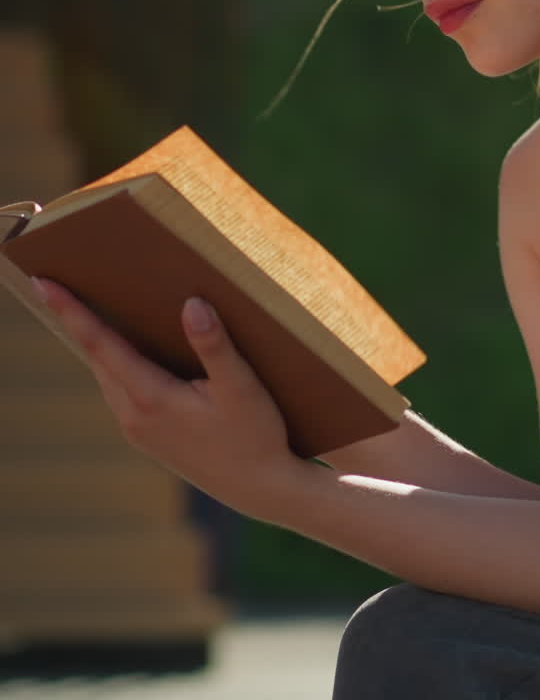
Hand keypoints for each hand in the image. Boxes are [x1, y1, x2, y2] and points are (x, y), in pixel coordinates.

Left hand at [31, 277, 306, 523]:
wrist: (262, 490)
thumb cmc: (256, 436)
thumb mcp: (241, 388)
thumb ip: (214, 346)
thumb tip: (191, 304)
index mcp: (151, 399)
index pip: (100, 344)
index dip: (71, 311)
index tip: (43, 283)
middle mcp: (134, 416)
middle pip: (96, 357)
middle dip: (77, 319)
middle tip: (59, 283)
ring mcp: (138, 430)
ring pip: (106, 374)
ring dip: (96, 341)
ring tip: (87, 306)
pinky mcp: (148, 436)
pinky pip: (119, 389)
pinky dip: (114, 362)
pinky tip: (127, 347)